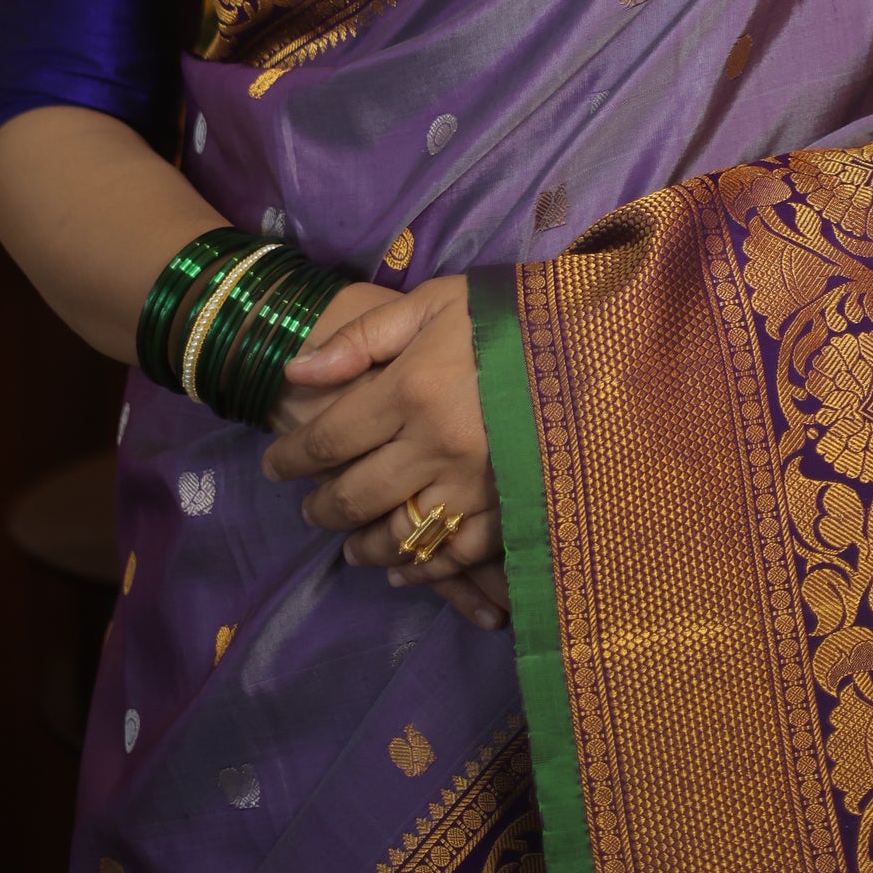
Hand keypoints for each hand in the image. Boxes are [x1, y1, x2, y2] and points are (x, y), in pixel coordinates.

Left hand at [262, 275, 508, 629]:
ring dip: (364, 545)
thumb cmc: (510, 314)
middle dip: (321, 507)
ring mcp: (477, 485)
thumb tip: (296, 373)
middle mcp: (437, 445)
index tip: (275, 466)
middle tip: (308, 508)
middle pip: (356, 495)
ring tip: (350, 543)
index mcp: (413, 389)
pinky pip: (455, 557)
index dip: (293, 457)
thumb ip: (364, 338)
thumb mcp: (436, 302)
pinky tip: (403, 568)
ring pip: (399, 535)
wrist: (598, 338)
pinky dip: (421, 570)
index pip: (330, 438)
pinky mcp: (512, 509)